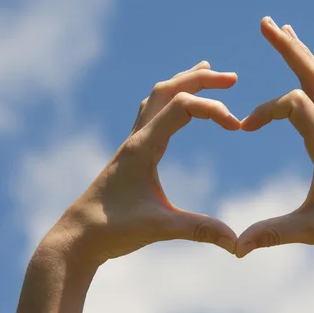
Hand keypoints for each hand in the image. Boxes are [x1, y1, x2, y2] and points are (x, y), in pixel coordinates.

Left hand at [42, 61, 239, 263]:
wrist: (76, 238)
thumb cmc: (111, 230)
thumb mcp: (159, 228)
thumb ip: (199, 230)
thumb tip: (237, 242)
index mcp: (143, 146)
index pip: (182, 106)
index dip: (213, 109)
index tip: (237, 127)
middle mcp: (137, 138)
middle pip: (168, 89)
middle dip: (201, 79)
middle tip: (232, 78)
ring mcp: (133, 144)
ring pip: (157, 97)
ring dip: (183, 82)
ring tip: (206, 70)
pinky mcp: (132, 154)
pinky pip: (152, 113)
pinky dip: (171, 100)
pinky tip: (180, 107)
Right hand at [236, 17, 313, 257]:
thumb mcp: (313, 230)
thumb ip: (273, 233)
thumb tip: (237, 247)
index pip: (295, 104)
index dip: (265, 109)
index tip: (244, 127)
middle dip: (289, 48)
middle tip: (267, 22)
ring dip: (302, 55)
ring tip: (285, 32)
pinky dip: (312, 76)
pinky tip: (305, 74)